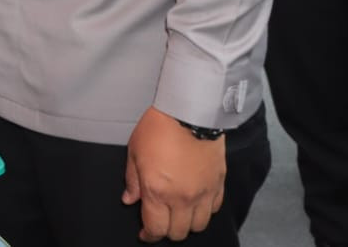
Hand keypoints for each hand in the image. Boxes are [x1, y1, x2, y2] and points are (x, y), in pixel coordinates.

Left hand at [122, 107, 224, 241]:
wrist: (189, 113)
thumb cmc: (159, 128)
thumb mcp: (135, 152)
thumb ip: (132, 180)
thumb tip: (130, 199)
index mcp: (158, 191)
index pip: (156, 228)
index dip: (149, 235)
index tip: (145, 234)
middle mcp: (182, 198)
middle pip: (178, 232)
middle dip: (167, 231)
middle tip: (161, 221)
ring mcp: (203, 193)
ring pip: (199, 225)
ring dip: (187, 224)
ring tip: (178, 214)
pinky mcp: (218, 184)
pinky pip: (214, 209)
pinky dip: (204, 211)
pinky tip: (196, 202)